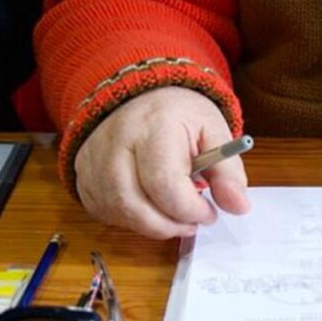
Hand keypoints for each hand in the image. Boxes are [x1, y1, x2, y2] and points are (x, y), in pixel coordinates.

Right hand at [73, 86, 249, 238]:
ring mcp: (93, 161)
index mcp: (153, 126)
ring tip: (174, 215)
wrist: (138, 94)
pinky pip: (104, 212)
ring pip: (118, 213)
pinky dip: (130, 220)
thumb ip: (227, 170)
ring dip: (151, 226)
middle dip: (170, 225)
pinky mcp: (82, 175)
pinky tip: (149, 206)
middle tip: (192, 222)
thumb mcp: (212, 130)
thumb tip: (239, 206)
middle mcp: (116, 144)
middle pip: (135, 205)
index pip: (164, 183)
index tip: (209, 212)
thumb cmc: (177, 114)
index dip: (190, 209)